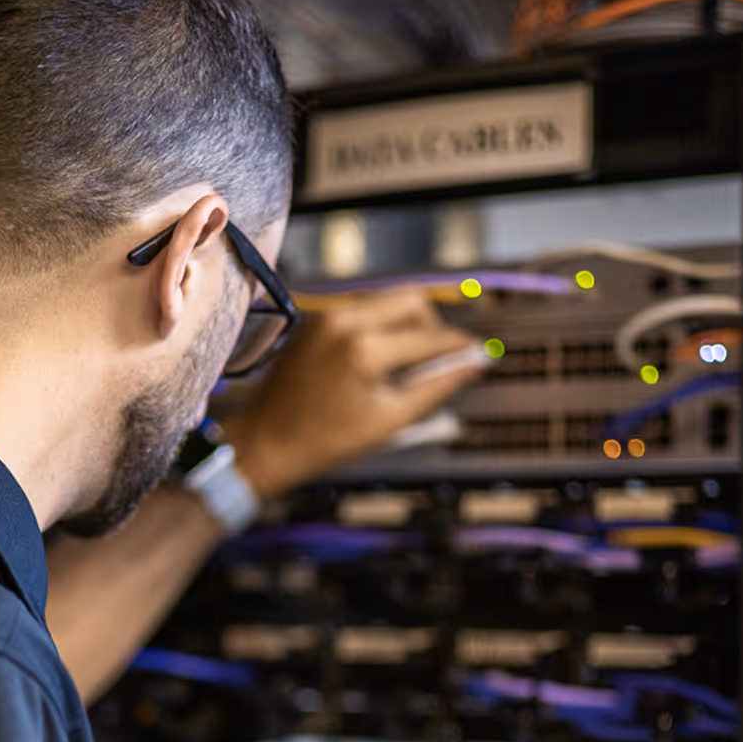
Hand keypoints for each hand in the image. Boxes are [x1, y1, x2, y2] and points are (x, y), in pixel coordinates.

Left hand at [221, 288, 482, 499]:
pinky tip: (381, 357)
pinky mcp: (316, 320)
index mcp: (365, 350)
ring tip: (409, 361)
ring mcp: (326, 317)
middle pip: (412, 299)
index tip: (475, 353)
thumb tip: (471, 366)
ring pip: (386, 300)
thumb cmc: (324, 440)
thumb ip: (436, 388)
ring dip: (406, 322)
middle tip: (439, 356)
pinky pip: (362, 309)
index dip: (459, 346)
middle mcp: (344, 323)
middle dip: (433, 325)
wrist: (267, 441)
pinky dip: (381, 324)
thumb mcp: (390, 420)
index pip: (430, 336)